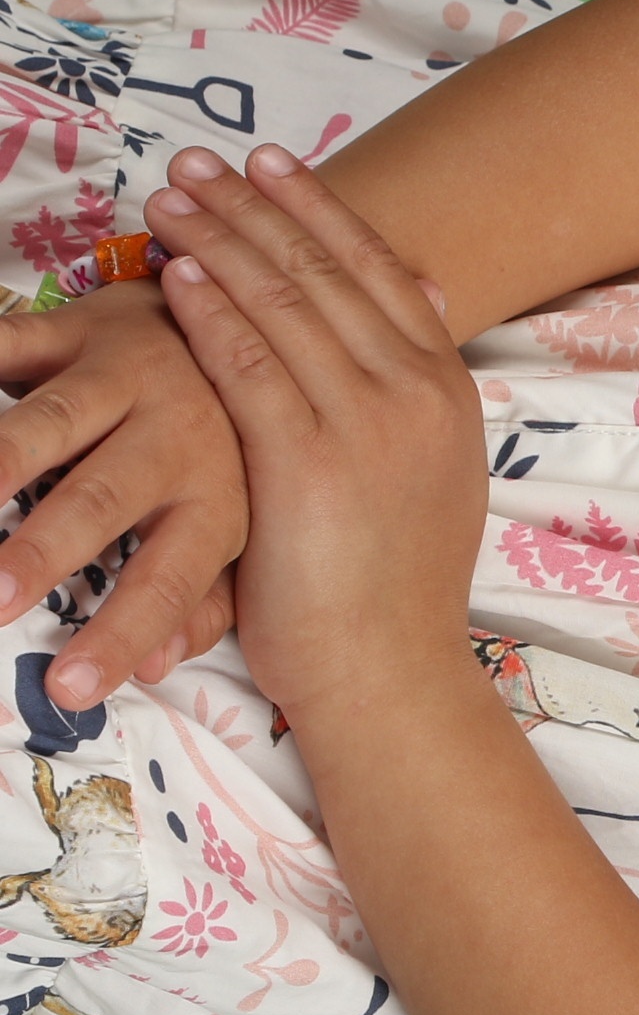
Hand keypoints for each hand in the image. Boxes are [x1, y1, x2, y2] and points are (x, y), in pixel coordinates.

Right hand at [0, 269, 247, 706]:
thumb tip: (159, 668)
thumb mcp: (236, 527)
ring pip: (51, 422)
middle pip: (104, 499)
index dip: (122, 634)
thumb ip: (199, 600)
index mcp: (220, 498)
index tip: (68, 690)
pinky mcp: (76, 329)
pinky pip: (11, 343)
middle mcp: (179, 436)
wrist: (239, 325)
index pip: (170, 580)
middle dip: (45, 550)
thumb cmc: (224, 449)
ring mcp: (127, 376)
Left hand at [151, 149, 487, 728]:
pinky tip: (174, 277)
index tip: (265, 165)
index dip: (317, 210)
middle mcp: (416, 395)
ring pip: (285, 305)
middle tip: (196, 163)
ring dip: (221, 242)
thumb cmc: (392, 584)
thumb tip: (421, 306)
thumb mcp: (427, 473)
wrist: (393, 671)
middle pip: (326, 274)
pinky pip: (250, 366)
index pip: (378, 272)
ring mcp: (368, 426)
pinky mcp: (309, 462)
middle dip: (256, 207)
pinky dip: (211, 312)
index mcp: (446, 393)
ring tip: (169, 200)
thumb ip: (413, 391)